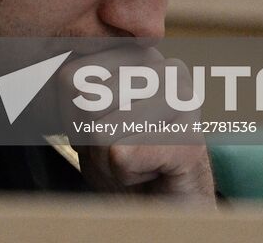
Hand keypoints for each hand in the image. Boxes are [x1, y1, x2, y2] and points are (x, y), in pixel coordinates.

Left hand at [59, 46, 216, 203]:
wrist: (163, 208)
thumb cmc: (123, 159)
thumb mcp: (83, 118)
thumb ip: (73, 92)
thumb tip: (73, 79)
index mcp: (137, 53)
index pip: (71, 77)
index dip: (74, 116)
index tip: (103, 128)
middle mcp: (164, 67)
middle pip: (86, 102)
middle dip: (92, 139)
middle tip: (122, 149)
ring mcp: (184, 101)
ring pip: (101, 131)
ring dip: (108, 160)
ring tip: (138, 160)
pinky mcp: (191, 140)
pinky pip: (124, 156)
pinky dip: (126, 175)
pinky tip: (152, 172)